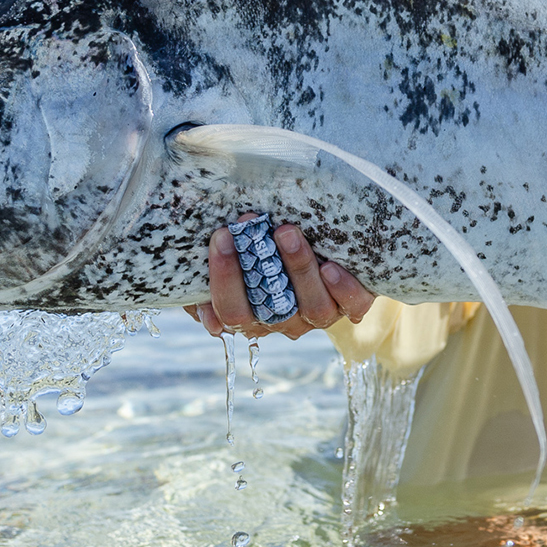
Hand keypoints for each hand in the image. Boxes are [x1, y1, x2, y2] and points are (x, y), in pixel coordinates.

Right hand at [184, 221, 374, 339]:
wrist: (326, 241)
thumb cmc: (267, 245)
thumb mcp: (237, 250)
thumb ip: (211, 264)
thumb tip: (195, 284)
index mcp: (252, 314)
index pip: (230, 312)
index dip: (223, 280)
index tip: (221, 237)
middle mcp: (284, 320)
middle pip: (267, 313)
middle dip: (254, 268)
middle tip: (248, 226)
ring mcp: (318, 314)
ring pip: (311, 308)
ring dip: (298, 269)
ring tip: (288, 233)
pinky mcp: (351, 303)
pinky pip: (351, 306)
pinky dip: (343, 289)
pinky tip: (332, 267)